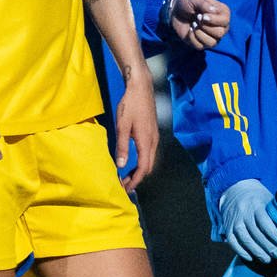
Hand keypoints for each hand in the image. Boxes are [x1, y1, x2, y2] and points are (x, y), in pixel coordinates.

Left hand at [115, 75, 158, 189]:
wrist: (141, 87)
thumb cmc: (130, 104)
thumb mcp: (122, 126)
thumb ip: (122, 146)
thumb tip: (121, 165)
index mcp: (146, 141)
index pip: (143, 168)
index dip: (135, 181)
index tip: (126, 188)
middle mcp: (154, 141)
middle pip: (148, 167)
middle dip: (137, 178)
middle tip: (124, 184)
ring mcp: (155, 137)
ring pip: (150, 160)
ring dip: (140, 170)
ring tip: (127, 175)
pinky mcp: (153, 133)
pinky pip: (150, 153)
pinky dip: (142, 161)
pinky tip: (133, 161)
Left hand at [167, 0, 229, 49]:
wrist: (175, 12)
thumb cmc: (188, 4)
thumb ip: (204, 4)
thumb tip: (212, 11)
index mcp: (222, 13)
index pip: (225, 21)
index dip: (214, 20)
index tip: (202, 15)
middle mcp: (221, 27)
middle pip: (220, 33)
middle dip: (205, 26)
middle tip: (197, 18)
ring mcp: (212, 37)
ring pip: (212, 43)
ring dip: (199, 33)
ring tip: (193, 24)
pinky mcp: (202, 44)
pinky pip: (201, 46)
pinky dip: (192, 38)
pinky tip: (189, 30)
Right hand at [220, 179, 276, 263]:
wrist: (234, 190)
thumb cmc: (256, 198)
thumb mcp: (267, 199)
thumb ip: (276, 213)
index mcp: (256, 204)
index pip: (264, 220)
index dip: (272, 233)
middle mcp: (243, 212)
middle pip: (255, 233)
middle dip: (267, 246)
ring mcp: (234, 221)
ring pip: (245, 239)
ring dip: (256, 251)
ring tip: (266, 259)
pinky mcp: (227, 227)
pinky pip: (233, 242)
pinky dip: (241, 251)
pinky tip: (250, 257)